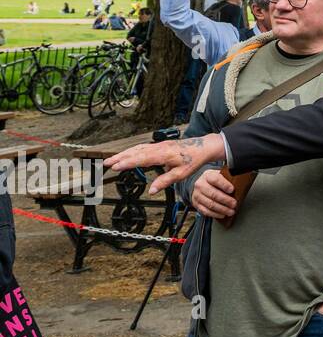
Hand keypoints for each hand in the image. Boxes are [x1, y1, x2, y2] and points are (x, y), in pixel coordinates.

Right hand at [105, 134, 225, 194]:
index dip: (128, 163)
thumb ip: (165, 182)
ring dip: (123, 154)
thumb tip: (151, 191)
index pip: (142, 158)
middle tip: (106, 164)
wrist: (202, 147)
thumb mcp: (181, 174)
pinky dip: (131, 151)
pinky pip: (142, 147)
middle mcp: (159, 148)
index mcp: (164, 154)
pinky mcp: (159, 145)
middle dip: (120, 157)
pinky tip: (125, 155)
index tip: (115, 166)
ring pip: (137, 148)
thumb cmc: (193, 160)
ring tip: (111, 160)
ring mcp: (158, 145)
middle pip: (136, 152)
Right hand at [191, 168, 238, 219]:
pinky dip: (215, 214)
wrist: (201, 184)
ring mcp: (197, 195)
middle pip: (213, 194)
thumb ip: (228, 179)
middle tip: (234, 204)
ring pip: (210, 204)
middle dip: (226, 200)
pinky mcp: (196, 204)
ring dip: (222, 209)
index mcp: (208, 175)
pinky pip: (206, 211)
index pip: (215, 179)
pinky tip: (222, 214)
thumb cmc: (214, 180)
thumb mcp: (221, 175)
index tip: (232, 190)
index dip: (224, 185)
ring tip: (230, 211)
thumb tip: (241, 184)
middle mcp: (200, 185)